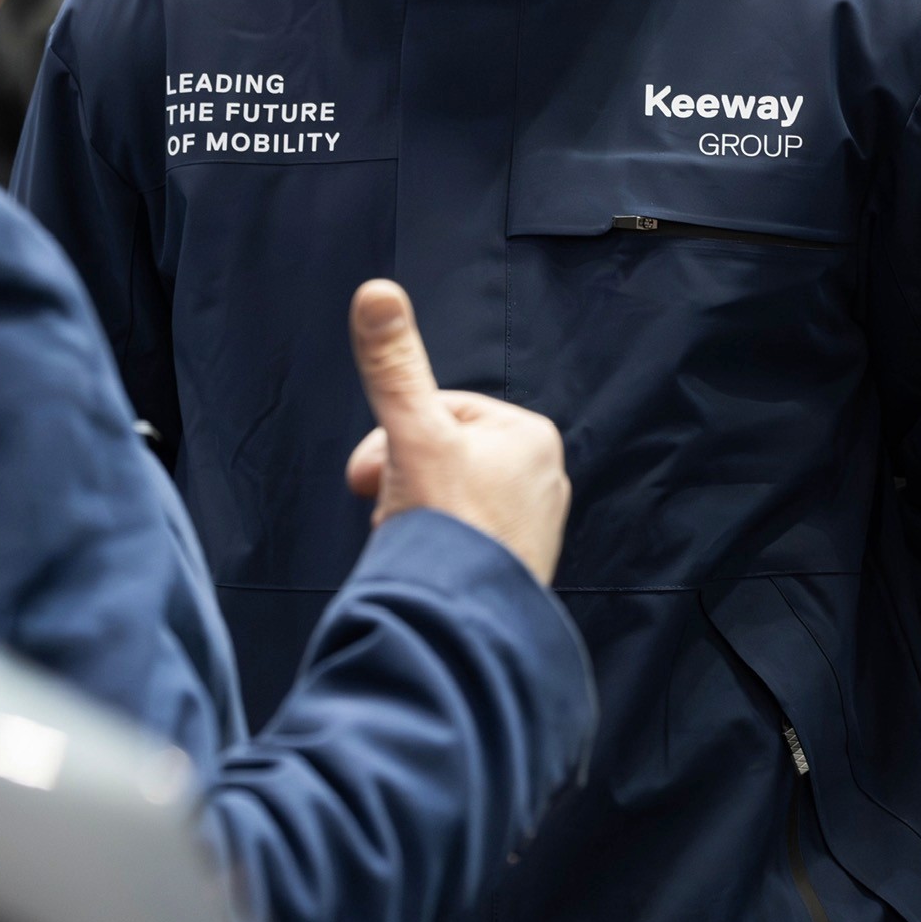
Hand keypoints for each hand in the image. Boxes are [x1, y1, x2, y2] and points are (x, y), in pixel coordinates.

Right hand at [344, 279, 571, 586]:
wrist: (462, 629)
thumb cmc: (450, 530)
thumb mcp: (412, 434)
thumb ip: (393, 365)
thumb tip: (377, 292)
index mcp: (530, 435)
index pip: (439, 410)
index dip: (396, 439)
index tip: (377, 473)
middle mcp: (543, 476)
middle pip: (442, 454)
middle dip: (404, 481)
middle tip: (396, 512)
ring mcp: (533, 525)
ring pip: (447, 496)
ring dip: (414, 514)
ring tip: (412, 543)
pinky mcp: (516, 566)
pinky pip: (460, 537)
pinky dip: (434, 546)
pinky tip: (427, 567)